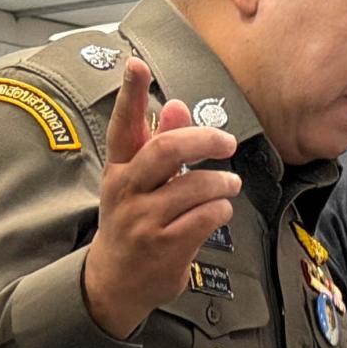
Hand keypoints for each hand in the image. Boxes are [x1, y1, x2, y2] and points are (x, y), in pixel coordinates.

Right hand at [84, 57, 241, 336]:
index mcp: (119, 169)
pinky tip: (219, 210)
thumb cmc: (132, 223)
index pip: (123, 126)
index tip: (136, 64)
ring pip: (194, 187)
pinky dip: (220, 210)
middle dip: (202, 140)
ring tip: (230, 185)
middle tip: (227, 142)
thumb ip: (159, 144)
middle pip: (165, 151)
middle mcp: (127, 191)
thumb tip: (179, 104)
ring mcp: (145, 220)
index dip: (131, 95)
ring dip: (222, 182)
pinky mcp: (166, 245)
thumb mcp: (138, 183)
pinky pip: (205, 217)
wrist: (116, 282)